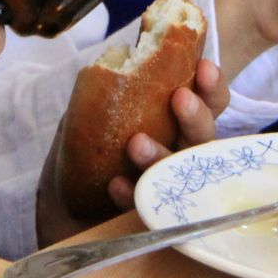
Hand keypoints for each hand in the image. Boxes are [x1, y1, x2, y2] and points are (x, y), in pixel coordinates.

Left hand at [34, 58, 227, 243]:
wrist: (65, 203)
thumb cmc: (92, 148)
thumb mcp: (97, 108)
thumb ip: (112, 88)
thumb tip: (116, 60)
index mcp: (179, 122)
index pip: (210, 104)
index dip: (212, 87)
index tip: (204, 66)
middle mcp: (182, 154)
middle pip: (204, 138)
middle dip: (196, 116)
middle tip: (180, 98)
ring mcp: (170, 188)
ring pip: (181, 174)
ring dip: (162, 155)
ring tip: (136, 143)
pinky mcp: (149, 217)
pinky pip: (148, 208)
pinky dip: (132, 194)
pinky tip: (116, 184)